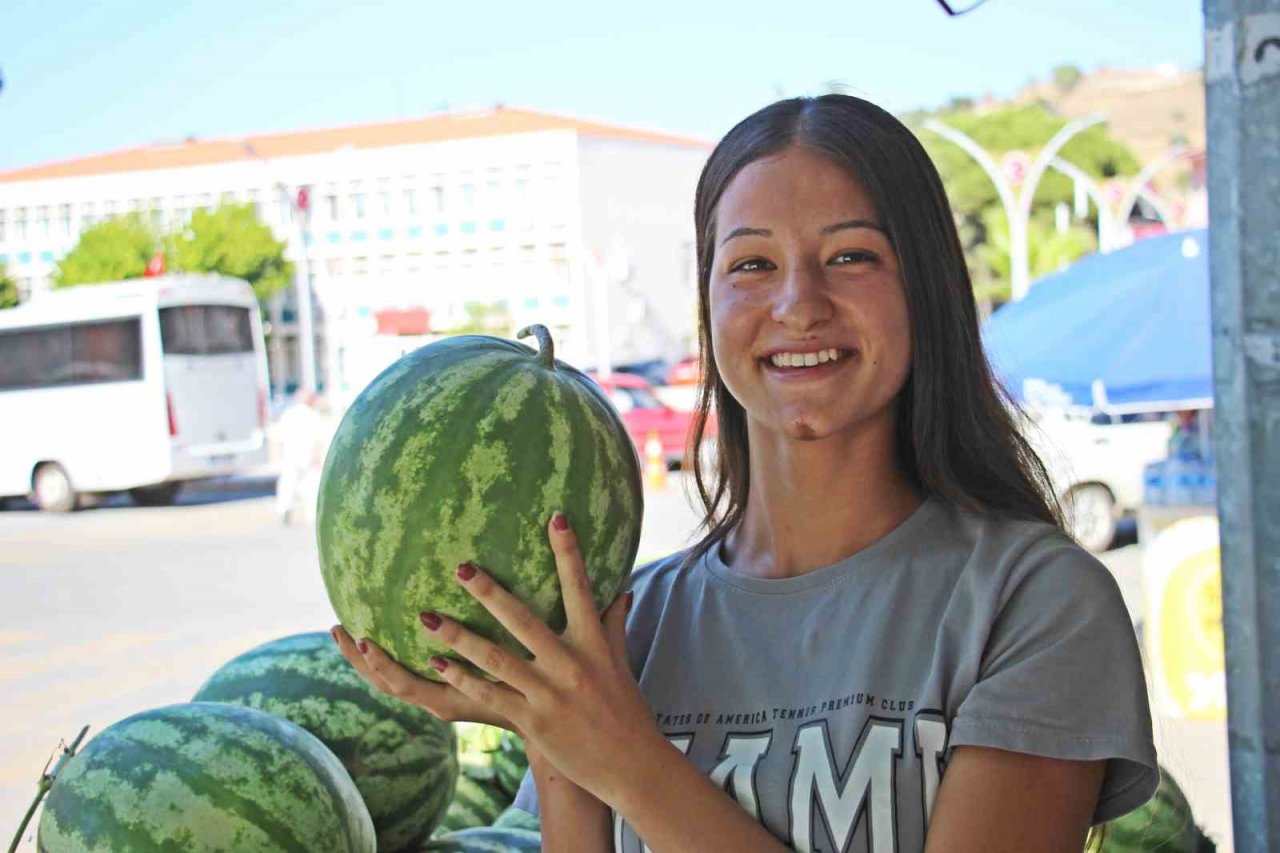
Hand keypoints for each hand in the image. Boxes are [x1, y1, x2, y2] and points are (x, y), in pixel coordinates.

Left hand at [333, 512, 661, 804]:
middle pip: (523, 621)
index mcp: (593, 643)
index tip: (556, 518)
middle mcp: (570, 664)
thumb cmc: (626, 710)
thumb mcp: (621, 662)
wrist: (632, 765)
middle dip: (489, 593)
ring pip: (496, 659)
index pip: (579, 588)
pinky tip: (438, 666)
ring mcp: (549, 693)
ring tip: (426, 618)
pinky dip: (464, 680)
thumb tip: (624, 589)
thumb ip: (614, 624)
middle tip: (461, 568)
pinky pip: (492, 695)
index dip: (568, 553)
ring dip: (459, 638)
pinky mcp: (533, 721)